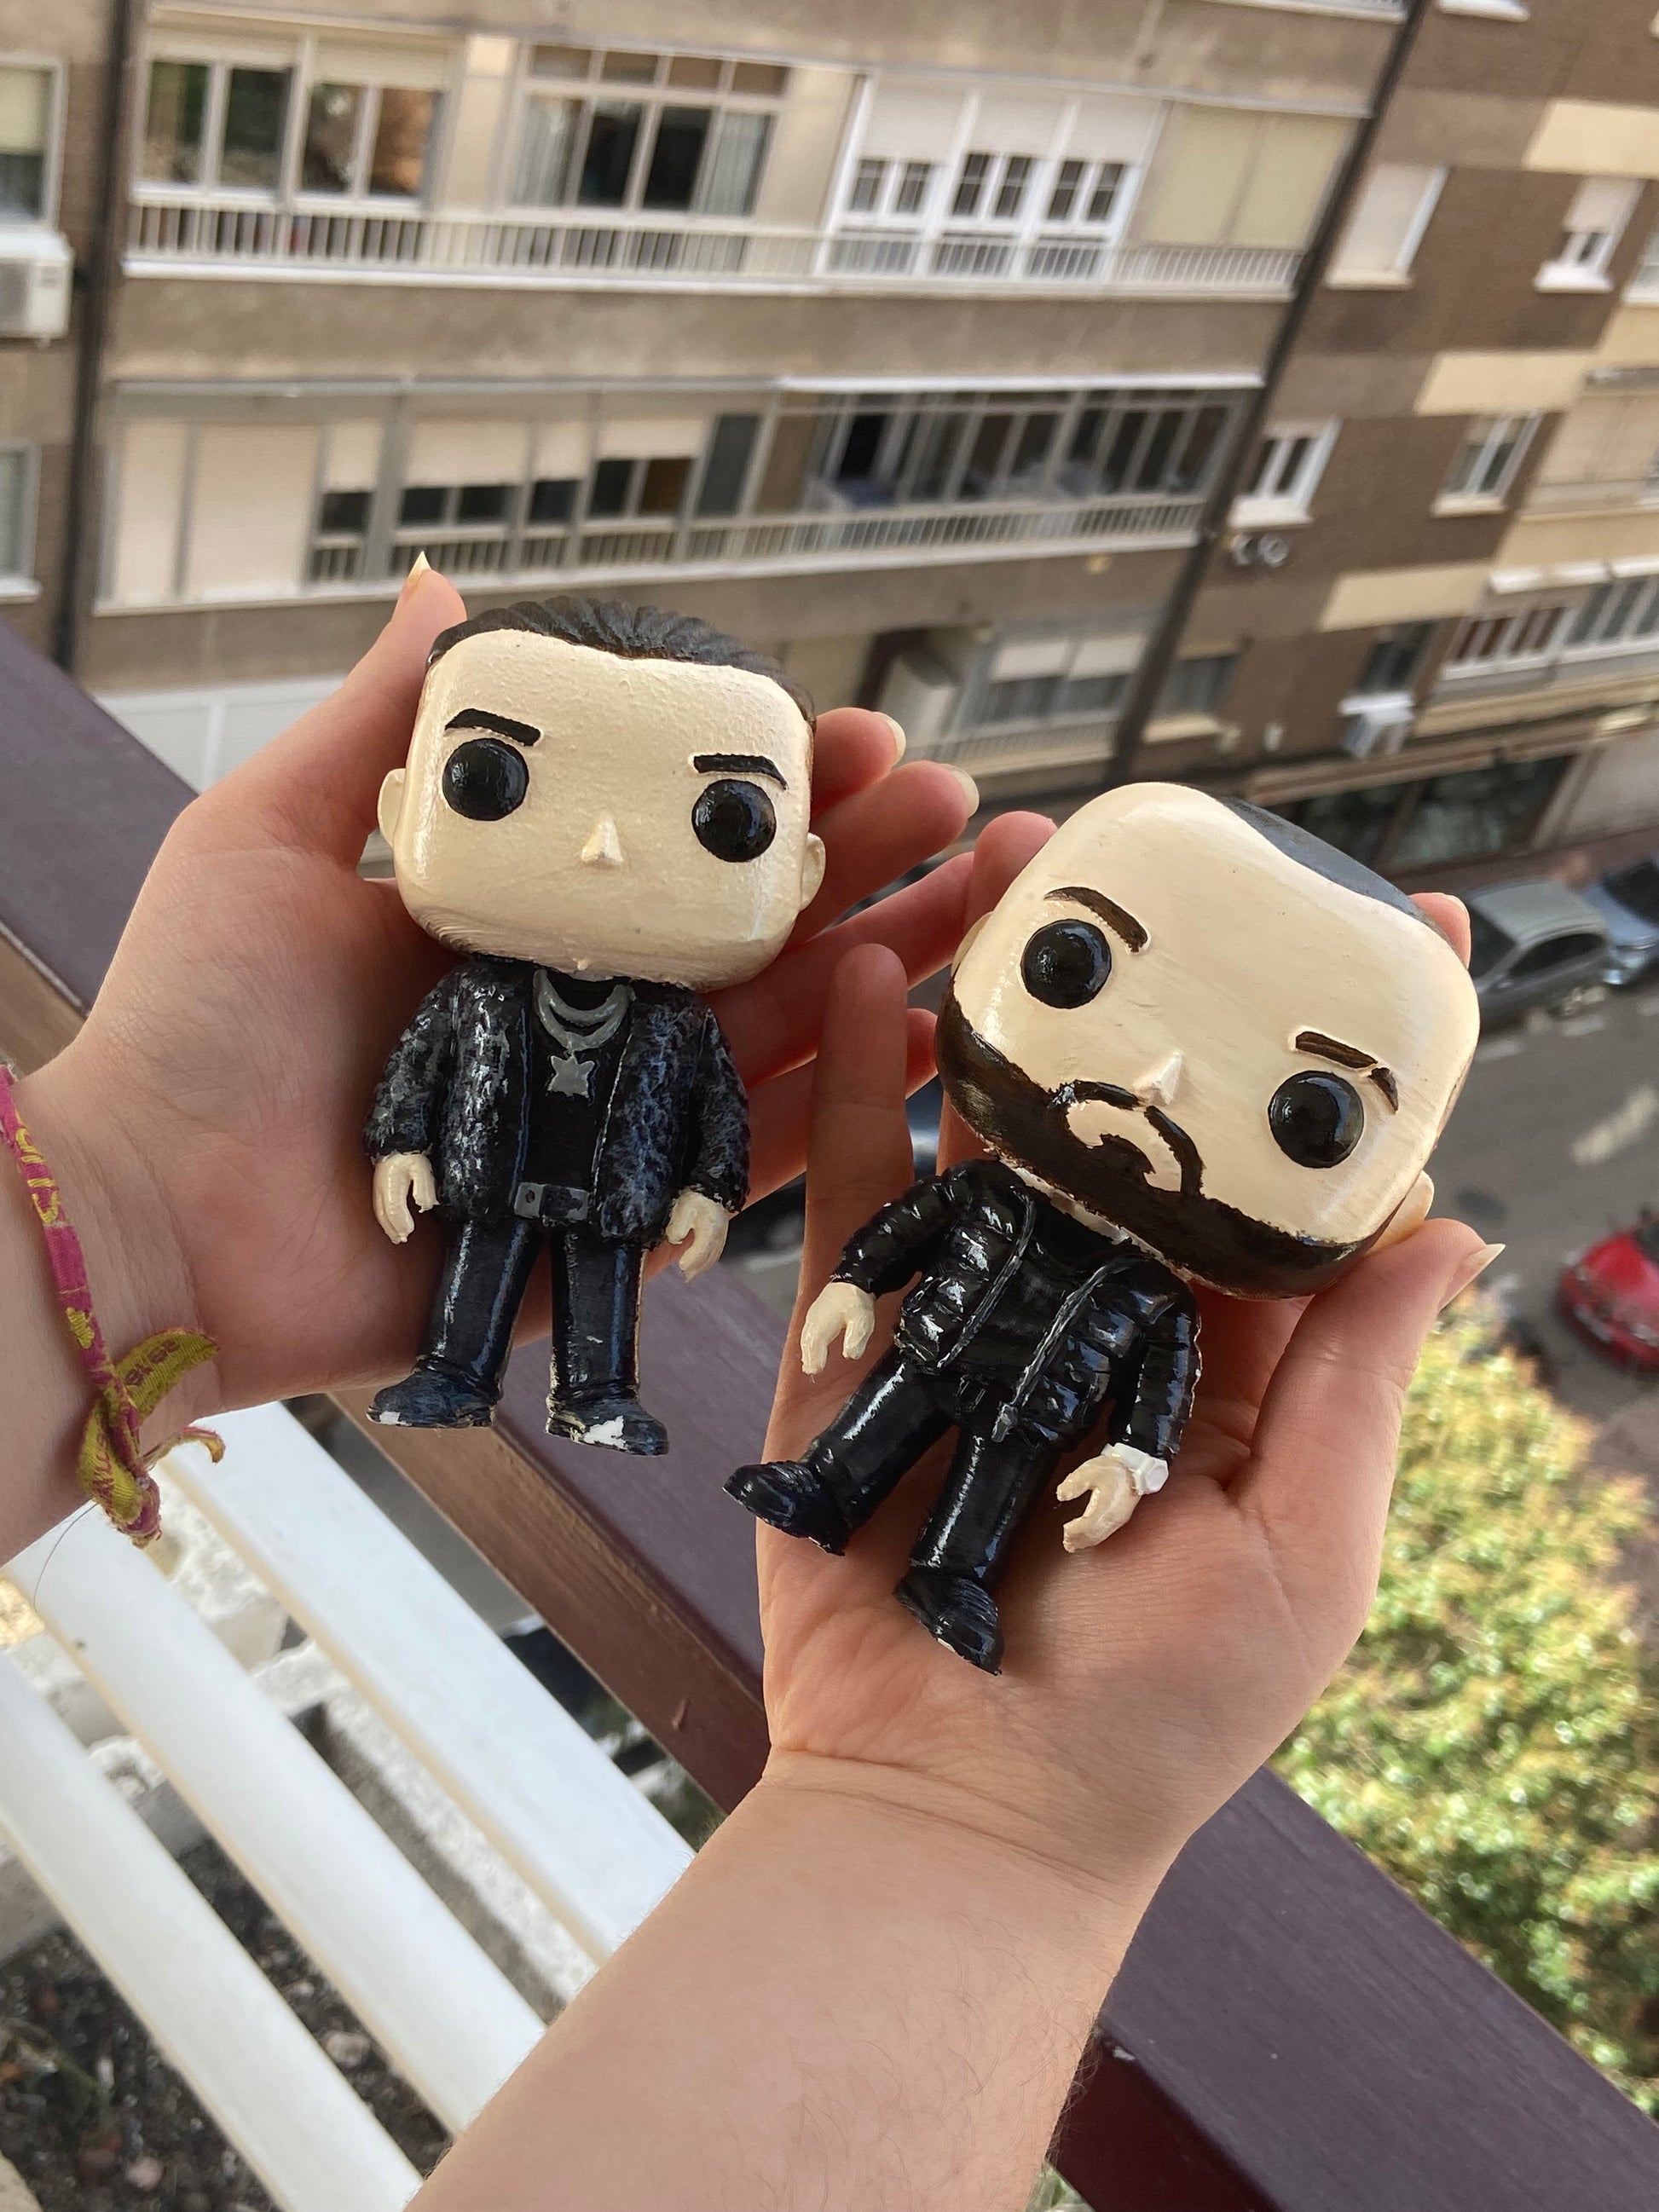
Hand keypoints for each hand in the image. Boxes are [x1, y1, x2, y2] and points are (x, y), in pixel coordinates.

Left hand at [8, 566, 978, 1528]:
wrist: (162, 1218)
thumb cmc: (196, 1022)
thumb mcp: (271, 837)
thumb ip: (382, 725)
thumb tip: (445, 587)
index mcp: (524, 913)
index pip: (678, 835)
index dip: (773, 786)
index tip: (860, 734)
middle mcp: (586, 1006)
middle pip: (762, 925)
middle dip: (876, 862)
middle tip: (974, 809)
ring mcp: (614, 1111)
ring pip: (790, 1026)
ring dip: (902, 961)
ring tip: (999, 897)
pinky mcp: (625, 1213)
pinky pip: (760, 1154)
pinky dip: (851, 1096)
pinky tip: (930, 1033)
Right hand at [371, 1152, 436, 1243]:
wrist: (396, 1140)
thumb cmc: (410, 1154)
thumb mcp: (423, 1169)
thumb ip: (424, 1189)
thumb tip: (424, 1207)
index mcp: (391, 1185)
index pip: (394, 1209)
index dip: (401, 1222)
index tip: (410, 1232)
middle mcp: (380, 1189)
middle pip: (383, 1215)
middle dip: (392, 1229)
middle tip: (402, 1240)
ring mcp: (376, 1188)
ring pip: (379, 1212)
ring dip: (387, 1226)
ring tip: (396, 1236)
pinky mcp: (377, 1186)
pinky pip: (378, 1207)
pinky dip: (383, 1219)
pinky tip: (390, 1223)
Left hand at [662, 1188, 730, 1280]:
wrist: (715, 1184)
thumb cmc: (698, 1196)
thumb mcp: (682, 1209)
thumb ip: (676, 1227)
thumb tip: (675, 1240)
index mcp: (709, 1231)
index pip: (700, 1252)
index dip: (691, 1261)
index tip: (680, 1266)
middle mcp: (718, 1236)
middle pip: (708, 1258)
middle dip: (697, 1268)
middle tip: (686, 1276)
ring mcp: (722, 1234)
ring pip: (714, 1255)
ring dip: (703, 1266)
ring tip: (693, 1272)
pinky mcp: (723, 1231)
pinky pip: (717, 1250)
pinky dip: (709, 1258)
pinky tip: (704, 1259)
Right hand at [752, 839, 1488, 1919]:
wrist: (958, 1801)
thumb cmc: (1155, 1715)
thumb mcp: (1300, 1547)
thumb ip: (1350, 1378)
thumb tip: (1444, 1223)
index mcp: (1234, 1357)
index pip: (1300, 1180)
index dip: (1348, 1062)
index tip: (1405, 934)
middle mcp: (1111, 1311)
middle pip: (1144, 1116)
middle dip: (1164, 986)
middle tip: (1178, 857)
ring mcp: (985, 1309)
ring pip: (1004, 1120)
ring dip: (1014, 997)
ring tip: (1024, 866)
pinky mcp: (868, 1329)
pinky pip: (867, 1184)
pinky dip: (865, 1078)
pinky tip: (871, 976)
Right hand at [799, 1280, 875, 1374]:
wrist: (853, 1278)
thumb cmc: (856, 1300)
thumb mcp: (862, 1321)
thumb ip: (855, 1339)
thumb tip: (849, 1355)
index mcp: (822, 1323)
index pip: (815, 1345)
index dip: (815, 1359)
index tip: (815, 1371)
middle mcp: (813, 1320)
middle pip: (807, 1343)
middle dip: (809, 1357)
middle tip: (811, 1372)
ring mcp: (812, 1316)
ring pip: (806, 1337)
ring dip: (807, 1351)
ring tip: (809, 1365)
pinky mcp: (815, 1313)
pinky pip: (808, 1332)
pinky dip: (808, 1342)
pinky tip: (812, 1347)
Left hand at [1056, 1443, 1166, 1553]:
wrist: (1135, 1468)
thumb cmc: (1115, 1469)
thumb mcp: (1089, 1471)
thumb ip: (1074, 1483)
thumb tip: (1061, 1494)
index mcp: (1104, 1507)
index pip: (1086, 1526)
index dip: (1074, 1531)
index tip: (1064, 1529)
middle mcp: (1113, 1517)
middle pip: (1093, 1535)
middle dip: (1078, 1540)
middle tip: (1067, 1543)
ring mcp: (1118, 1519)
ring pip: (1100, 1536)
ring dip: (1086, 1542)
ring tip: (1074, 1544)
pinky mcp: (1121, 1518)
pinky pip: (1106, 1533)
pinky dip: (1095, 1538)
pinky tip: (1090, 1536)